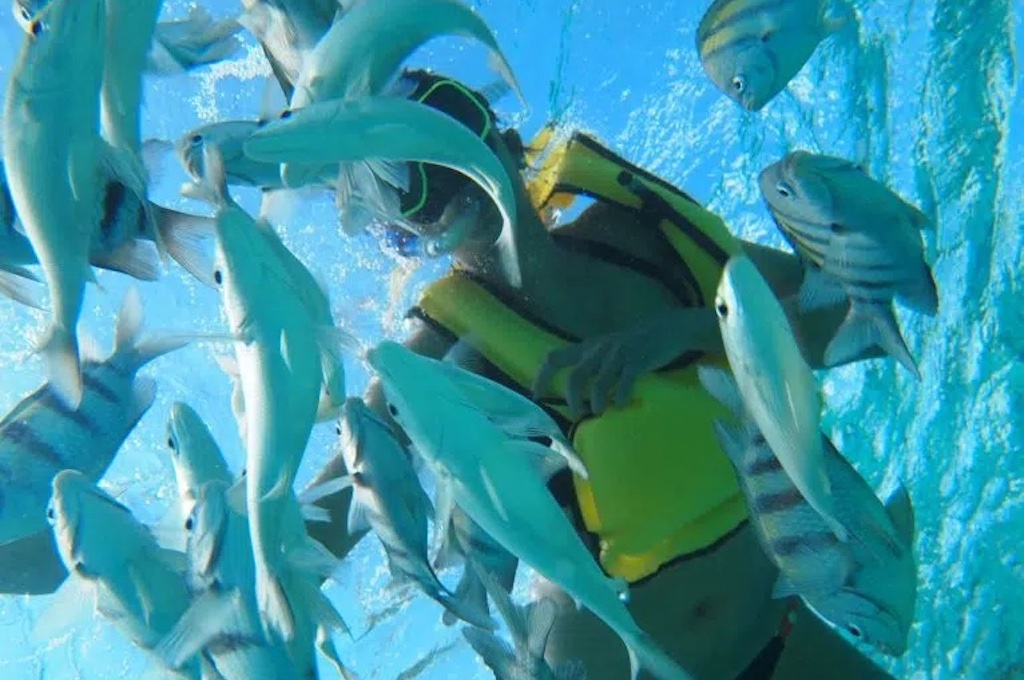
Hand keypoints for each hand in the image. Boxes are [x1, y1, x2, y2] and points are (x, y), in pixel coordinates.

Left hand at [532, 327, 660, 419]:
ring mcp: (618, 354)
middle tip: (578, 414)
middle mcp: (598, 349)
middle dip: (572, 399)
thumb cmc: (633, 345)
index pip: (555, 358)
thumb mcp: (606, 350)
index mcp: (587, 347)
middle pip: (575, 376)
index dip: (542, 377)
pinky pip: (624, 382)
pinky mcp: (637, 360)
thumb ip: (592, 365)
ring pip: (598, 382)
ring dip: (595, 402)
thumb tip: (578, 396)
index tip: (537, 395)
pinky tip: (620, 406)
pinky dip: (620, 397)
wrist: (666, 329)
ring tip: (598, 413)